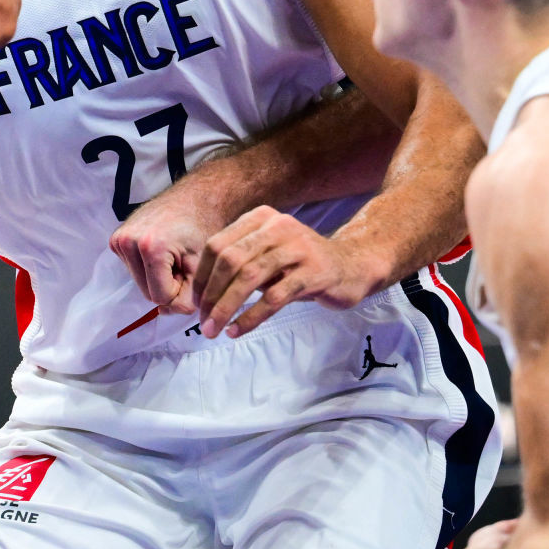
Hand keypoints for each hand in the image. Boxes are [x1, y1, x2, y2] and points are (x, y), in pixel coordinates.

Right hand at [110, 186, 233, 314]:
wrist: (194, 199)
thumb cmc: (202, 228)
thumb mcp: (202, 266)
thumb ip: (189, 297)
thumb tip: (167, 313)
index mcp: (150, 247)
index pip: (160, 297)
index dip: (180, 291)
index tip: (190, 272)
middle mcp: (127, 242)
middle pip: (147, 292)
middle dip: (167, 285)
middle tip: (182, 264)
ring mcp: (119, 240)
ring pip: (139, 283)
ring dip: (158, 278)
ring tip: (173, 256)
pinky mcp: (115, 239)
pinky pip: (133, 269)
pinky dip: (148, 267)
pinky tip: (161, 250)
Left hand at [190, 204, 382, 337]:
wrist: (352, 266)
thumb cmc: (300, 264)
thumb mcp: (267, 254)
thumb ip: (238, 263)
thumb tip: (201, 293)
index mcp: (260, 219)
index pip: (217, 245)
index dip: (202, 276)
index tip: (195, 303)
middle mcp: (278, 227)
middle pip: (229, 261)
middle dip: (210, 294)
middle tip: (202, 321)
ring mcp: (298, 248)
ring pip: (248, 278)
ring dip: (226, 308)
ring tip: (214, 329)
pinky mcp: (314, 273)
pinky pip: (273, 298)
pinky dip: (250, 317)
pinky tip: (237, 330)